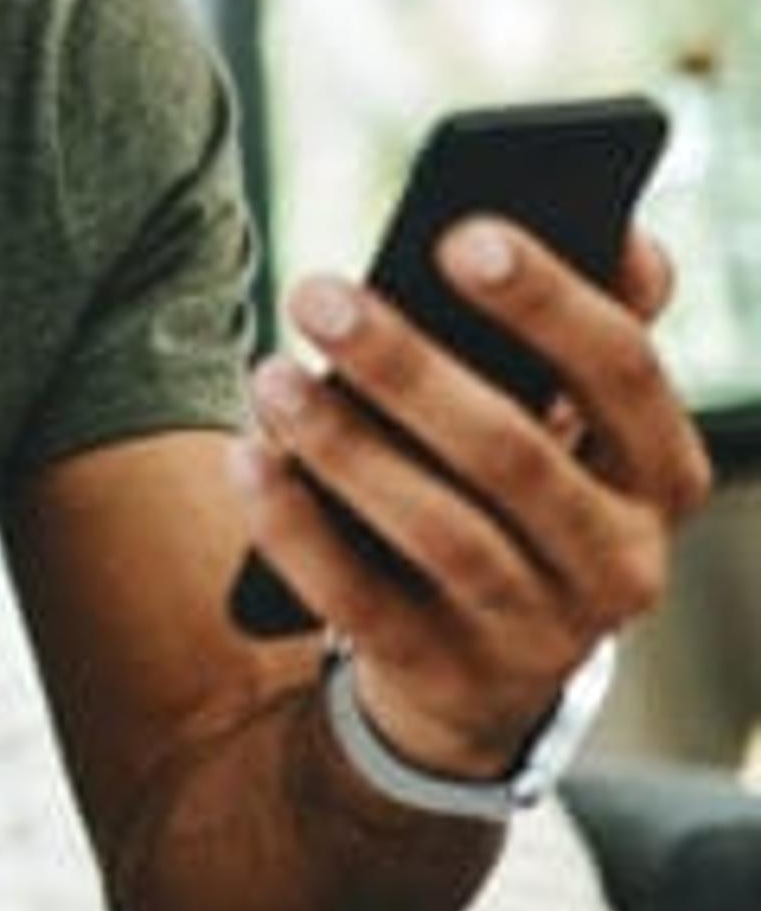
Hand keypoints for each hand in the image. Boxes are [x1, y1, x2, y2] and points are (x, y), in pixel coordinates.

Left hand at [233, 222, 712, 776]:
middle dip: (409, 368)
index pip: (624, 373)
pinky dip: (297, 529)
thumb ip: (588, 336)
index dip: (549, 302)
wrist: (481, 672)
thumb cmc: (515, 498)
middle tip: (316, 293)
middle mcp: (621, 561)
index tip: (460, 232)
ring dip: (345, 447)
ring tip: (268, 375)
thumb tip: (625, 234)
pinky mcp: (448, 678)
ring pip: (441, 533)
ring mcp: (539, 632)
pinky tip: (248, 459)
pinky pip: (362, 602)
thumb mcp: (568, 427)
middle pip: (514, 454)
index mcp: (662, 475)